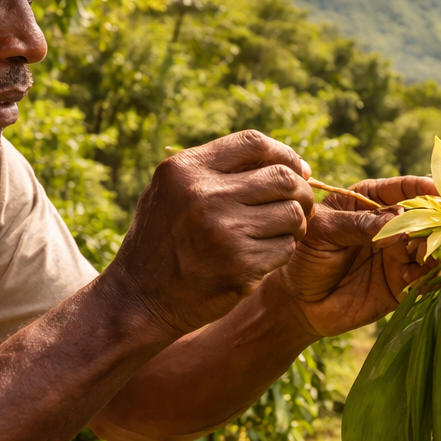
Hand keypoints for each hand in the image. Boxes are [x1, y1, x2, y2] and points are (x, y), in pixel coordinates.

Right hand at [107, 131, 314, 337]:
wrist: (139, 297)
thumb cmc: (162, 239)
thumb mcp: (171, 190)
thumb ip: (216, 169)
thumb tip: (289, 162)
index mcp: (186, 169)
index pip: (254, 143)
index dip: (284, 154)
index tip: (295, 169)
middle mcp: (205, 195)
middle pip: (283, 178)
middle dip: (300, 190)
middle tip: (299, 205)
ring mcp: (225, 232)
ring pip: (292, 214)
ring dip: (295, 224)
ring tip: (281, 232)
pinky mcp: (240, 266)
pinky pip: (285, 248)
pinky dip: (282, 251)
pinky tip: (264, 256)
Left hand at [269, 175, 438, 338]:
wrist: (300, 302)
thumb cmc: (305, 257)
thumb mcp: (323, 233)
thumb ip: (357, 225)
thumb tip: (397, 220)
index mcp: (369, 202)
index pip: (401, 188)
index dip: (422, 186)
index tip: (438, 189)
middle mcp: (390, 225)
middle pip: (425, 217)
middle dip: (433, 223)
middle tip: (427, 234)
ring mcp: (398, 253)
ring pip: (431, 246)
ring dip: (434, 249)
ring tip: (421, 257)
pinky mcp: (402, 282)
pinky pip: (427, 276)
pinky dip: (428, 275)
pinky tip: (409, 279)